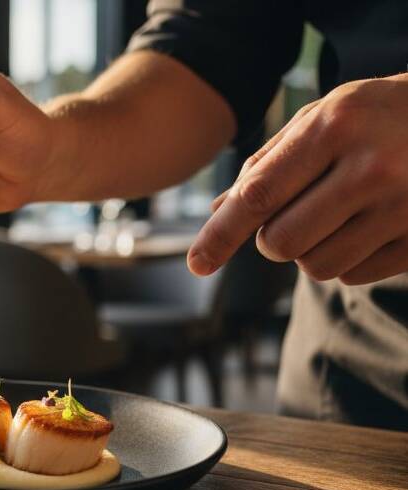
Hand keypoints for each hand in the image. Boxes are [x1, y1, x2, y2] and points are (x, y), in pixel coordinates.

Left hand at [189, 73, 407, 284]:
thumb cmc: (376, 117)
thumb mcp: (324, 117)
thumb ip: (268, 162)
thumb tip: (218, 211)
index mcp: (336, 127)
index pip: (260, 195)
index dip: (222, 234)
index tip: (197, 264)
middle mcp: (372, 167)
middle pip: (281, 243)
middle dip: (272, 239)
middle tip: (292, 214)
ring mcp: (404, 207)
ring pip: (316, 266)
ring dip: (310, 251)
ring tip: (336, 214)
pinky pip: (354, 277)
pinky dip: (346, 259)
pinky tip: (368, 223)